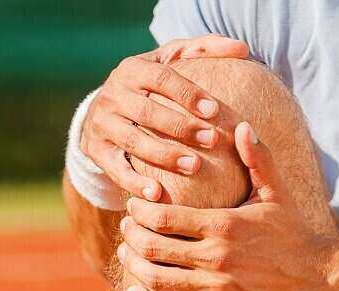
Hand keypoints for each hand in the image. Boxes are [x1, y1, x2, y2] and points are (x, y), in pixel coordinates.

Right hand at [81, 35, 249, 201]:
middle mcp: (112, 94)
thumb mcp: (170, 60)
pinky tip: (157, 194)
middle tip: (212, 140)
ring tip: (194, 166)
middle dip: (181, 127)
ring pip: (133, 141)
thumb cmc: (151, 84)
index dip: (188, 94)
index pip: (161, 78)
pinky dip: (135, 182)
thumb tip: (243, 48)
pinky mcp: (95, 150)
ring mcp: (101, 123)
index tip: (214, 111)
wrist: (103, 108)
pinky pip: (115, 169)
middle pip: (147, 112)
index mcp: (133, 69)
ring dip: (164, 155)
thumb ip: (205, 50)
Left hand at [118, 122, 338, 290]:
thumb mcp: (277, 193)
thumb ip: (257, 158)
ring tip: (128, 256)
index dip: (138, 211)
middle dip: (131, 236)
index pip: (162, 215)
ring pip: (155, 279)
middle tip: (126, 229)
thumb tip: (241, 125)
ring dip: (133, 267)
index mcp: (223, 223)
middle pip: (152, 246)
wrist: (320, 280)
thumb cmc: (293, 234)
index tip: (133, 207)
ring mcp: (216, 288)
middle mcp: (216, 256)